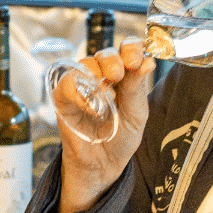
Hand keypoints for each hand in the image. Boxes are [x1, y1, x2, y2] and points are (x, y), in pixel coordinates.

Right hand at [55, 37, 155, 212]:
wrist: (103, 164)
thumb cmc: (121, 137)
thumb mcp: (136, 113)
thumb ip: (137, 87)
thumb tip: (148, 61)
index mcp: (125, 76)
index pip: (127, 50)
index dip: (131, 48)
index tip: (136, 59)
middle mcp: (103, 76)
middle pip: (106, 53)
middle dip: (113, 59)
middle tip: (119, 73)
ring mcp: (82, 86)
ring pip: (85, 62)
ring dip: (96, 72)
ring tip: (106, 92)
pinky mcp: (63, 98)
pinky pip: (67, 84)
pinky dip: (80, 92)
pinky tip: (91, 106)